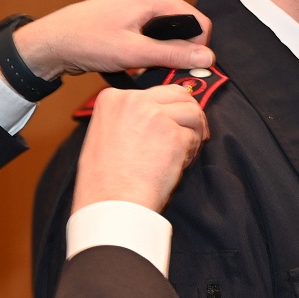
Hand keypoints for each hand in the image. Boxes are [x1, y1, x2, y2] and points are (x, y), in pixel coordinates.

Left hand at [13, 0, 212, 80]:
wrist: (53, 41)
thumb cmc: (87, 40)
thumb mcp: (134, 52)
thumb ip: (173, 54)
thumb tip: (207, 58)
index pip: (199, 24)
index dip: (197, 50)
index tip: (185, 70)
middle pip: (186, 30)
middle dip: (179, 54)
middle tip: (162, 73)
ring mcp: (142, 8)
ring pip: (170, 37)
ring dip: (163, 56)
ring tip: (143, 69)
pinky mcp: (133, 21)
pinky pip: (155, 39)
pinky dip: (150, 54)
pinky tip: (135, 65)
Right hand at [72, 85, 208, 212]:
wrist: (111, 205)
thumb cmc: (103, 182)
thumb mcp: (104, 136)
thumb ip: (127, 119)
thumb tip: (155, 116)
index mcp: (112, 98)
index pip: (154, 91)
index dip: (167, 108)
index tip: (170, 121)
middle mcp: (134, 100)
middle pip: (178, 94)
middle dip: (189, 112)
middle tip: (194, 131)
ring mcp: (156, 116)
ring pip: (192, 113)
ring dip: (195, 131)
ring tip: (184, 152)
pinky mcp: (175, 135)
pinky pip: (194, 137)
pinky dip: (191, 152)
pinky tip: (178, 165)